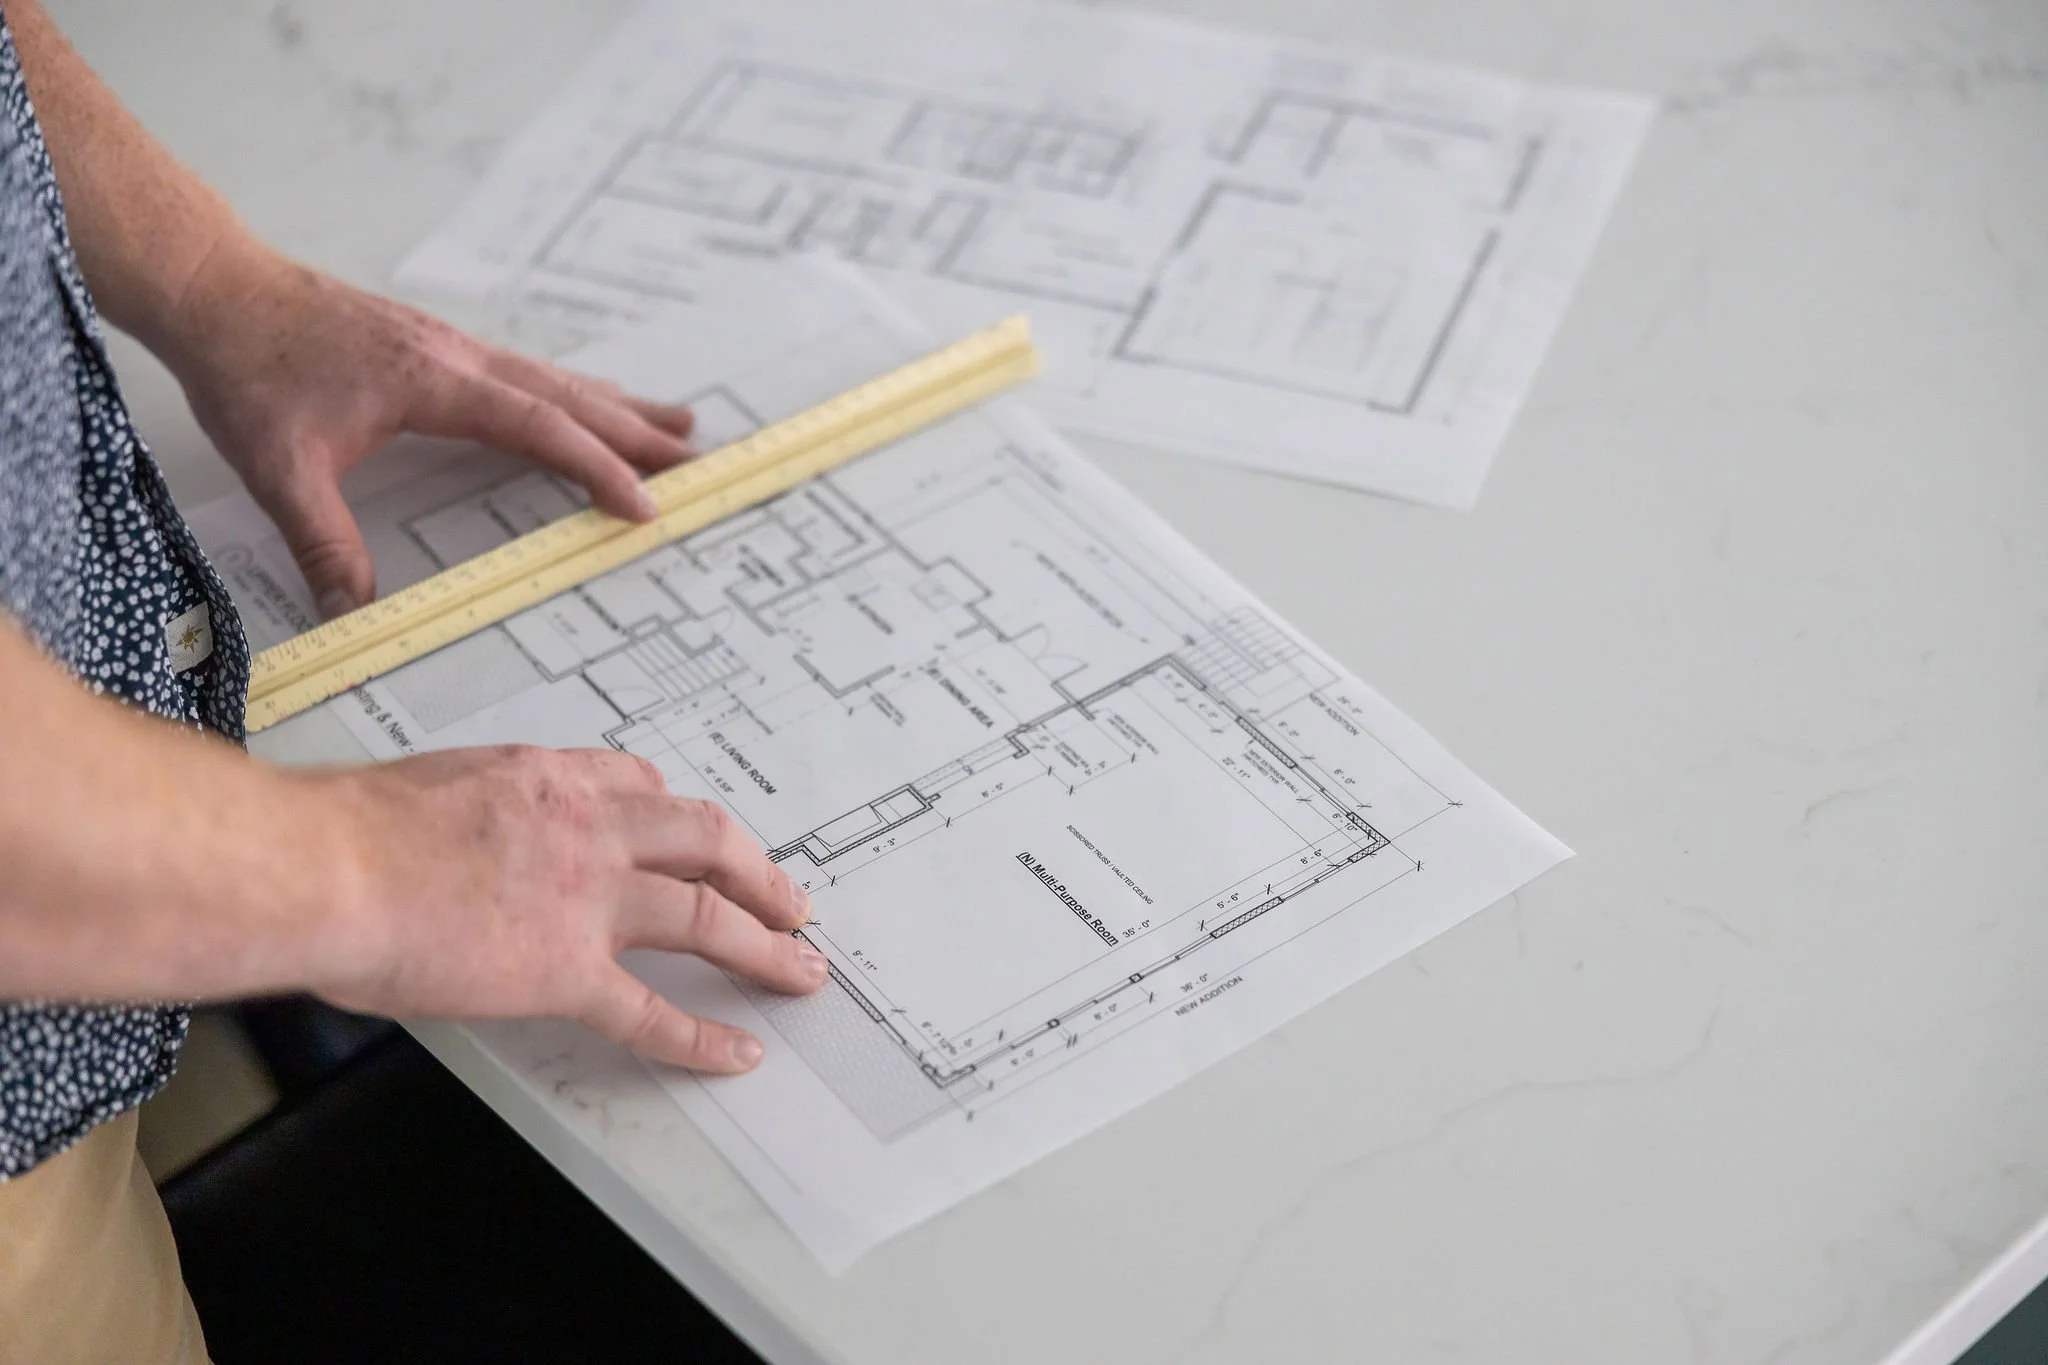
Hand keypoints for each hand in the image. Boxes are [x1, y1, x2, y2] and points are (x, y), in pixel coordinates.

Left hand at [162, 238, 695, 618]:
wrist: (219, 289)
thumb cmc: (249, 370)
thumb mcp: (280, 468)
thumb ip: (323, 541)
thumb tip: (353, 612)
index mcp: (437, 384)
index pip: (538, 428)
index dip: (595, 467)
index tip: (643, 504)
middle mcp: (459, 359)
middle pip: (570, 398)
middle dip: (639, 432)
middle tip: (701, 457)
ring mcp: (452, 348)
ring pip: (556, 379)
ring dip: (618, 406)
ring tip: (678, 421)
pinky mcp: (436, 346)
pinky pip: (528, 372)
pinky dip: (574, 393)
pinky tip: (584, 403)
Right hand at [306, 744, 825, 1071]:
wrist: (326, 868)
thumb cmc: (342, 831)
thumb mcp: (421, 790)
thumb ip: (460, 810)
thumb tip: (441, 834)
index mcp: (547, 781)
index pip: (640, 786)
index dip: (680, 815)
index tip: (697, 832)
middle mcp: (587, 829)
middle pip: (705, 838)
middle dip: (757, 871)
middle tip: (789, 900)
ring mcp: (587, 900)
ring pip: (705, 915)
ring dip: (763, 943)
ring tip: (799, 969)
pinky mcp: (567, 971)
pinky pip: (652, 1011)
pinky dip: (701, 1037)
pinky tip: (736, 1053)